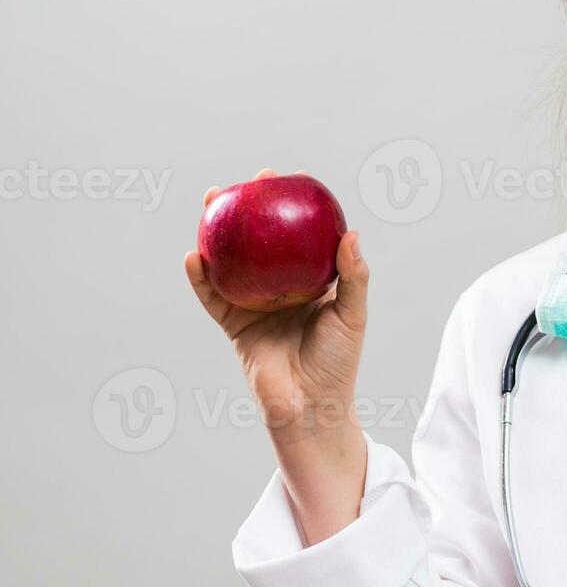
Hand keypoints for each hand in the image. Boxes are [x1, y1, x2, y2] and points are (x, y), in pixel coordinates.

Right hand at [184, 167, 368, 543]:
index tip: (292, 180)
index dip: (295, 210)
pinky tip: (194, 255)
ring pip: (232, 261)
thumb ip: (353, 276)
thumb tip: (350, 232)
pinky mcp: (234, 325)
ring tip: (209, 204)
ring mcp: (254, 305)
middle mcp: (281, 289)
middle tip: (247, 183)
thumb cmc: (339, 361)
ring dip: (217, 232)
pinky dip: (200, 277)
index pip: (302, 238)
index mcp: (312, 283)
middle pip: (261, 242)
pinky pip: (212, 296)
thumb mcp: (352, 314)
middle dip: (251, 211)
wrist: (310, 406)